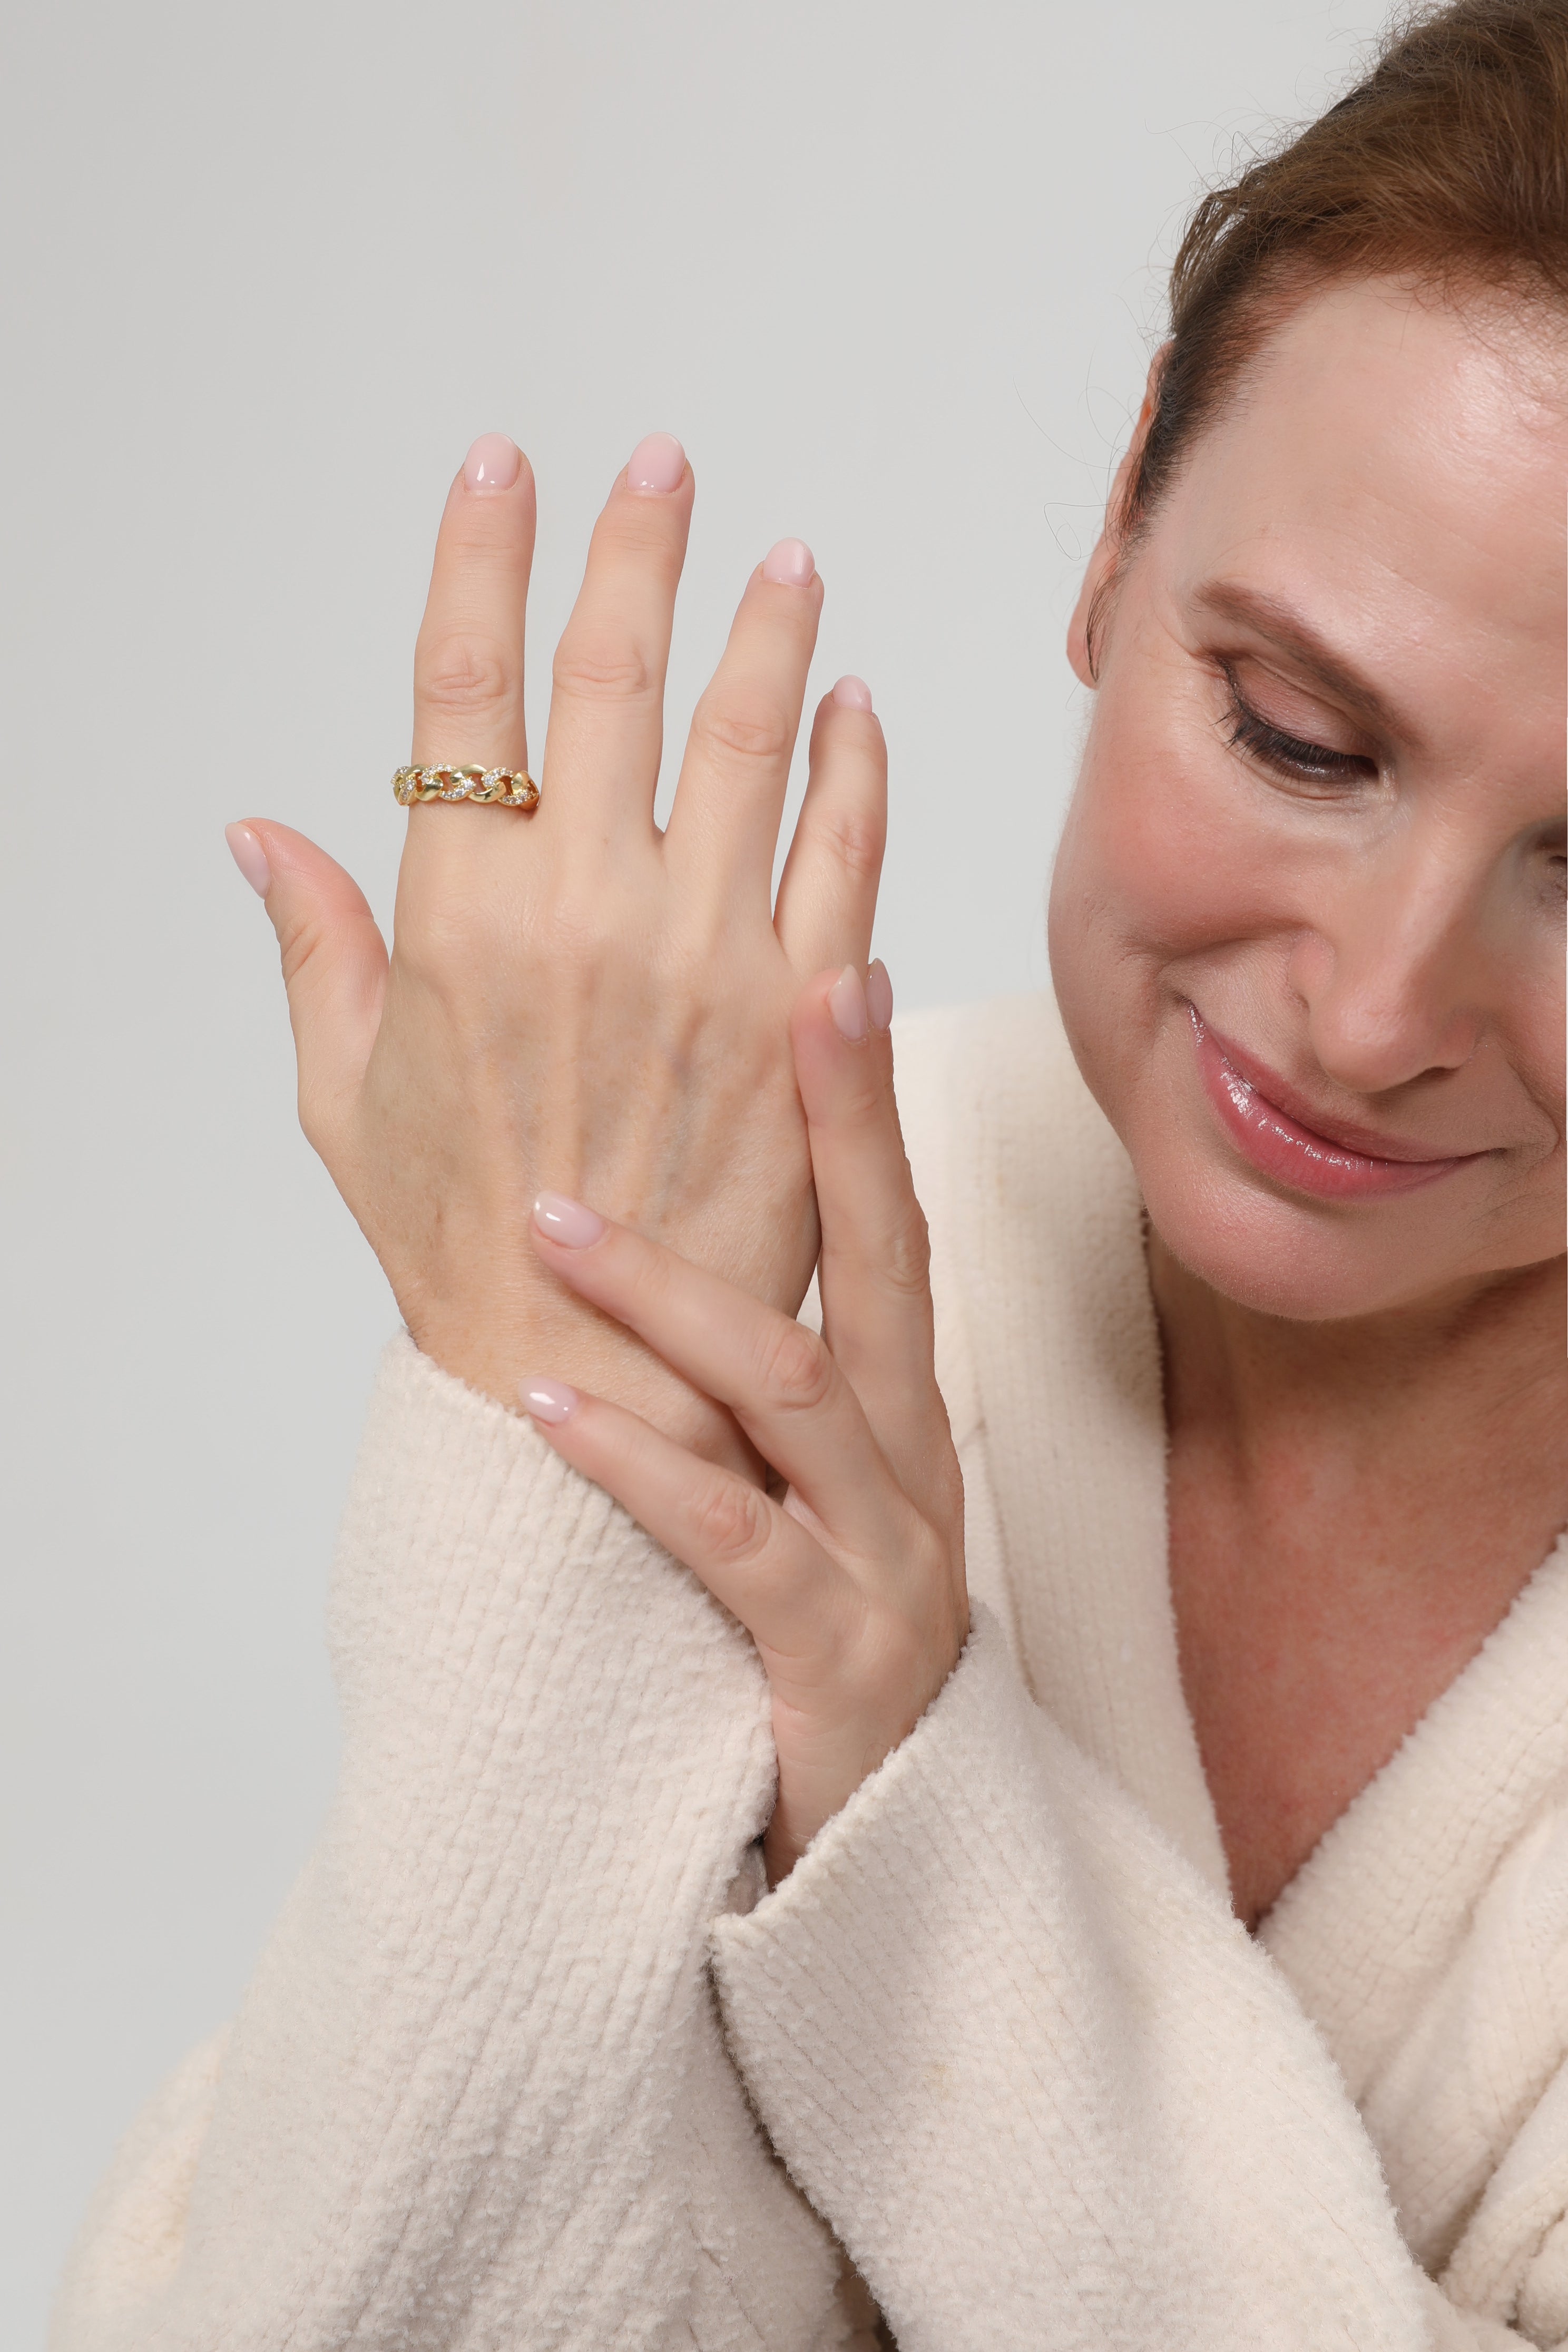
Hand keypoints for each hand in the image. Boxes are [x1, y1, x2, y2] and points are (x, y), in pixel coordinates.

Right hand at [227, 432, 886, 1457]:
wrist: (597, 1371)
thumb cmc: (458, 1240)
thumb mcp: (346, 1099)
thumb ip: (314, 949)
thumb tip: (263, 835)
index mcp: (459, 923)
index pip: (464, 695)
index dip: (480, 561)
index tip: (505, 470)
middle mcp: (586, 917)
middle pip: (611, 682)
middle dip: (637, 552)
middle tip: (666, 465)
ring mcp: (707, 962)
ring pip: (746, 745)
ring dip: (766, 632)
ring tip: (784, 557)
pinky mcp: (802, 1019)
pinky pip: (844, 857)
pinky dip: (856, 769)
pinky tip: (857, 707)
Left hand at [518, 964, 968, 1882]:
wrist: (886, 1849)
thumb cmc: (813, 1638)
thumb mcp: (804, 1496)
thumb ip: (754, 1378)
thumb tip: (662, 1251)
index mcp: (901, 1412)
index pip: (891, 1225)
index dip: (868, 1101)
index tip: (839, 971)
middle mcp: (910, 1461)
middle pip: (886, 1263)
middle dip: (838, 1124)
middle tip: (776, 993)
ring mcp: (885, 1556)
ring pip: (792, 1388)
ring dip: (672, 1295)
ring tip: (554, 1223)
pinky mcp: (831, 1652)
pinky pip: (728, 1535)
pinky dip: (634, 1464)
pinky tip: (547, 1409)